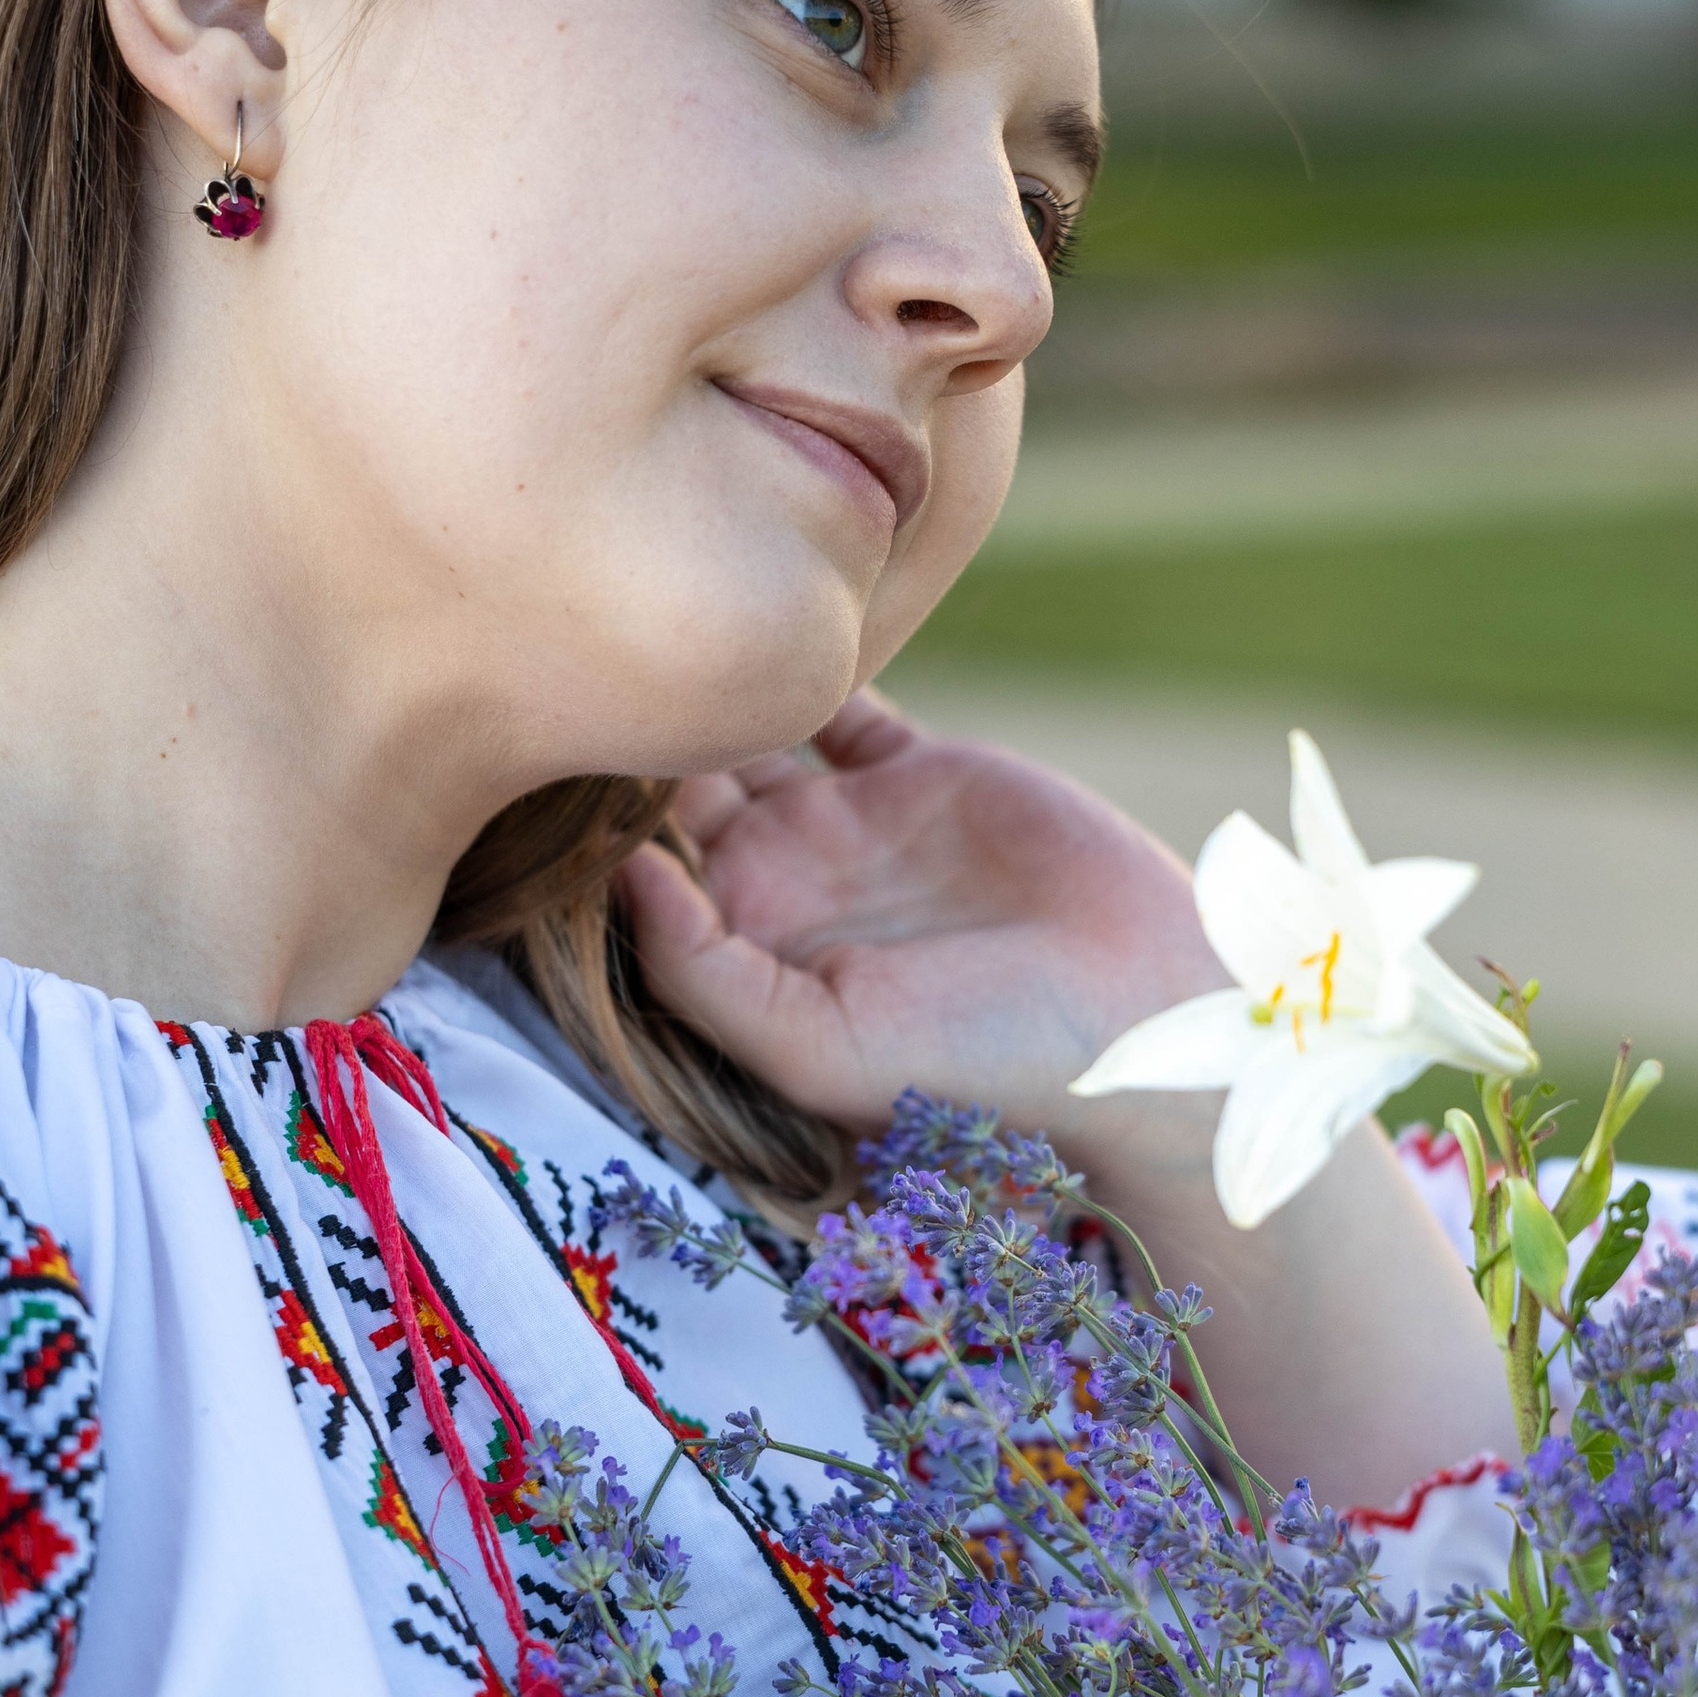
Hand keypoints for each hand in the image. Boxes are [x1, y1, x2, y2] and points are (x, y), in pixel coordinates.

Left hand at [619, 689, 1213, 1149]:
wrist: (1140, 1012)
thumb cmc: (979, 1065)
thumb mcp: (816, 1046)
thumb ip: (703, 970)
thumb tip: (617, 870)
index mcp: (746, 956)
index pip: (638, 872)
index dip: (592, 820)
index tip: (557, 748)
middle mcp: (785, 886)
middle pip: (674, 794)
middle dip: (631, 738)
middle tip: (593, 659)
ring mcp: (852, 824)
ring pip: (744, 737)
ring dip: (709, 691)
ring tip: (671, 631)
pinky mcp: (922, 771)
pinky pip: (840, 704)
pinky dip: (808, 668)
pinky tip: (774, 631)